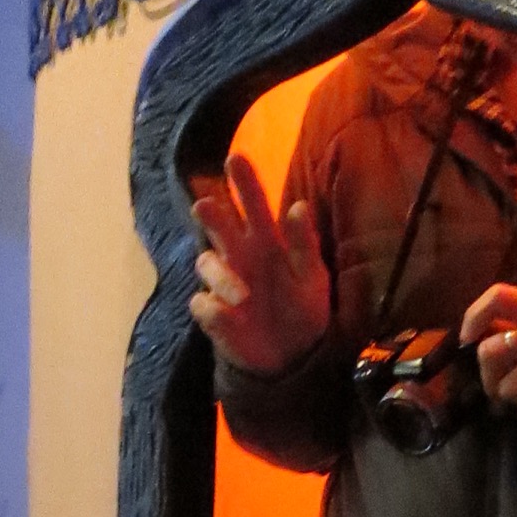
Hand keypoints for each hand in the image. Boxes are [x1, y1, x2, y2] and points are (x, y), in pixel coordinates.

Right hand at [190, 149, 331, 378]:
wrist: (295, 358)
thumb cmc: (305, 309)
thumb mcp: (313, 277)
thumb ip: (305, 242)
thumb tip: (297, 206)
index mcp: (267, 241)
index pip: (253, 204)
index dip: (243, 181)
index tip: (234, 158)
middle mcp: (240, 255)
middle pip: (218, 224)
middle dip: (211, 213)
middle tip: (206, 207)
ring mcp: (224, 283)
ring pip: (206, 263)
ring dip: (221, 276)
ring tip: (243, 295)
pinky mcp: (213, 313)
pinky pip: (203, 303)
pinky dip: (214, 309)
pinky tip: (231, 316)